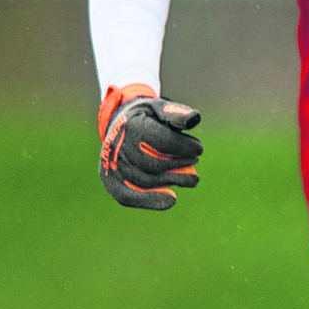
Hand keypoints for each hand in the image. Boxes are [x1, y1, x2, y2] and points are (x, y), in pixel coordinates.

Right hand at [98, 83, 203, 209]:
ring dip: (172, 181)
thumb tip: (194, 119)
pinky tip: (171, 200)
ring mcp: (111, 165)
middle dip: (180, 164)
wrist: (120, 123)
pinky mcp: (110, 180)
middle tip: (195, 161)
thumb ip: (177, 114)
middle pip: (155, 164)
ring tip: (193, 179)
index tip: (199, 149)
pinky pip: (127, 196)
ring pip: (144, 181)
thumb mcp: (160, 108)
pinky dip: (149, 200)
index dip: (185, 147)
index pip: (163, 142)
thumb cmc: (146, 116)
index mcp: (132, 127)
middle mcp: (118, 147)